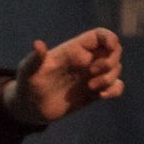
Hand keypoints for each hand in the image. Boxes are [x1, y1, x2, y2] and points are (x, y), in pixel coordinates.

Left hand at [3, 28, 124, 124]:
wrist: (30, 108)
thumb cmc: (27, 85)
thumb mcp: (28, 72)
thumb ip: (35, 59)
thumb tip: (39, 44)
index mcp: (73, 51)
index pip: (99, 35)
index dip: (109, 38)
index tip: (110, 48)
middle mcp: (85, 61)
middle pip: (114, 50)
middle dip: (110, 60)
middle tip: (92, 72)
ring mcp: (91, 76)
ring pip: (116, 69)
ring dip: (109, 77)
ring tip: (91, 87)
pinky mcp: (94, 92)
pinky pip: (116, 86)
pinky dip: (115, 89)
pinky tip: (101, 96)